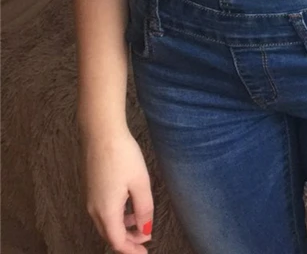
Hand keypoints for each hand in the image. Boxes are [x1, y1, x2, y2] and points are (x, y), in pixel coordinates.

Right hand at [83, 129, 153, 252]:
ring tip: (140, 225)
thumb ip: (144, 209)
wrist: (101, 134)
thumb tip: (145, 230)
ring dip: (122, 229)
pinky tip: (129, 207)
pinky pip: (103, 212)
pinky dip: (116, 217)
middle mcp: (94, 209)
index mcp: (106, 211)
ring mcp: (90, 199)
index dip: (131, 250)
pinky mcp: (91, 189)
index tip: (145, 253)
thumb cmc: (122, 156)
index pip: (117, 241)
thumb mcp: (140, 183)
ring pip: (106, 224)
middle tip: (144, 243)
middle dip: (127, 242)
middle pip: (110, 235)